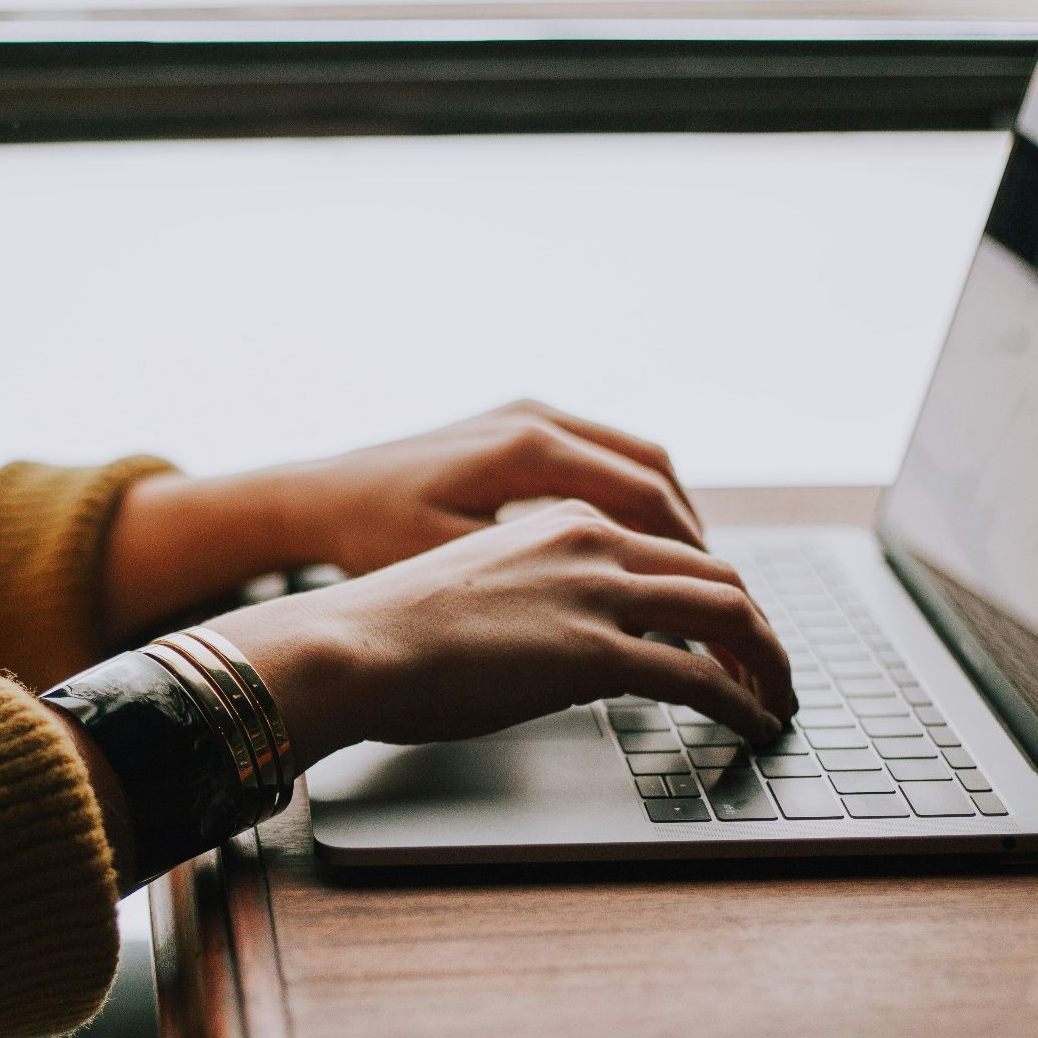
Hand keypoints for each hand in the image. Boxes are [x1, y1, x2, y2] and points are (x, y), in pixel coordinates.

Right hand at [205, 499, 793, 764]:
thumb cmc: (393, 627)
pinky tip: (752, 724)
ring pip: (728, 614)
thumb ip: (542, 594)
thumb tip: (573, 644)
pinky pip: (700, 677)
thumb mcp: (482, 584)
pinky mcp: (594, 652)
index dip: (716, 592)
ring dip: (767, 661)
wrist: (351, 643)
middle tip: (772, 669)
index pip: (672, 547)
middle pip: (717, 573)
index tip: (729, 631)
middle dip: (758, 627)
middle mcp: (592, 540)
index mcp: (564, 519)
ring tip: (777, 700)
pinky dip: (742, 702)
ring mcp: (596, 593)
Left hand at [278, 399, 704, 575]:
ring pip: (633, 458)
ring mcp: (526, 415)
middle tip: (721, 595)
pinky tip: (636, 546)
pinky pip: (600, 455)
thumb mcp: (456, 569)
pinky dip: (632, 497)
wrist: (316, 497)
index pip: (645, 498)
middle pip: (654, 471)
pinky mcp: (514, 425)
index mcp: (529, 449)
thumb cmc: (372, 538)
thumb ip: (542, 586)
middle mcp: (536, 419)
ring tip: (691, 575)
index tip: (717, 603)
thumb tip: (623, 623)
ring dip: (668, 514)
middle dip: (693, 537)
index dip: (691, 556)